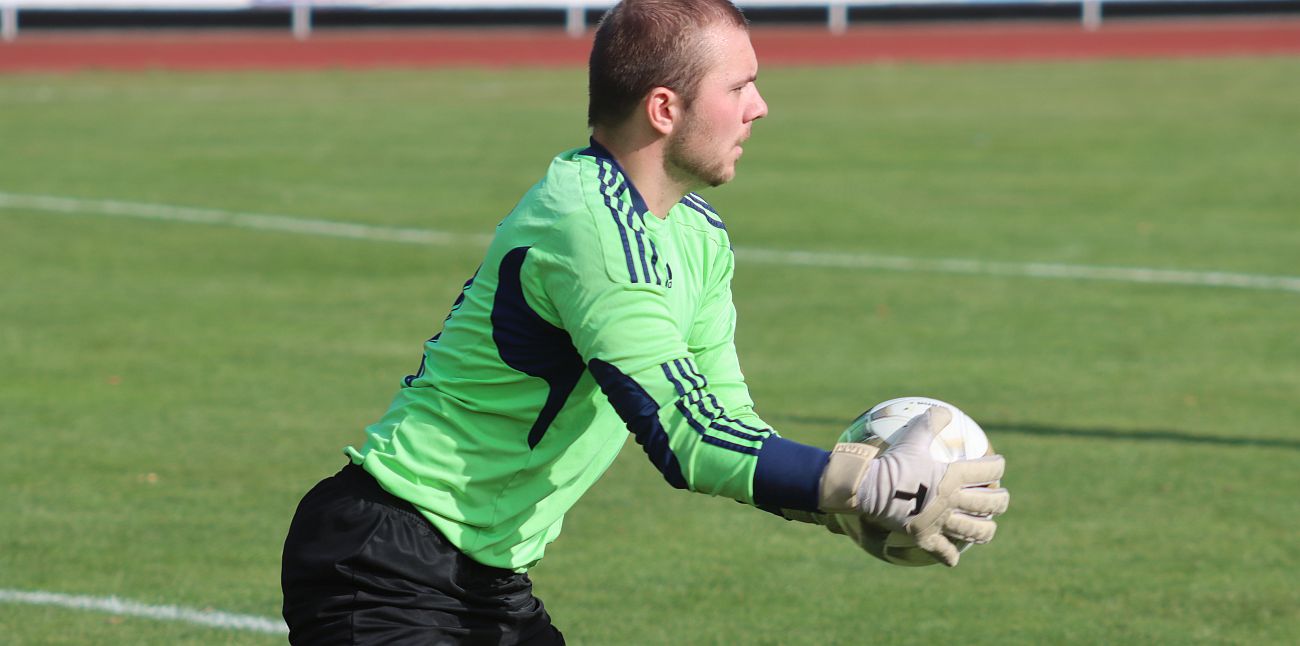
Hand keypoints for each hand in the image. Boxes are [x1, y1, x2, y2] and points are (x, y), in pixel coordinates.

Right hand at [818, 407, 1009, 565]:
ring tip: (987, 527)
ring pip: (975, 531)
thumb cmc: (892, 461)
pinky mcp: (926, 538)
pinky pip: (944, 552)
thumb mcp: (912, 436)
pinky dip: (950, 555)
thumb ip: (930, 423)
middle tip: (1000, 496)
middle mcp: (953, 501)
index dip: (997, 466)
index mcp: (954, 477)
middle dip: (1001, 499)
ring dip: (985, 530)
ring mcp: (941, 522)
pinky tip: (953, 558)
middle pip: (991, 504)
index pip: (989, 471)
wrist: (869, 488)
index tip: (998, 465)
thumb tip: (944, 410)